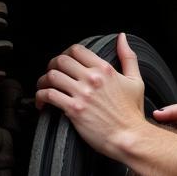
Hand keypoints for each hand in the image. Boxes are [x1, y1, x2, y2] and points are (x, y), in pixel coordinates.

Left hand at [35, 33, 145, 156]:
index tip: (63, 64)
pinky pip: (49, 95)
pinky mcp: (74, 109)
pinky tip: (43, 103)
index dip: (65, 54)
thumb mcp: (135, 80)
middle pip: (61, 61)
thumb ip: (128, 57)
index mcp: (105, 69)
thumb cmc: (132, 112)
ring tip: (44, 88)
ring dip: (43, 82)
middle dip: (52, 66)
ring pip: (52, 76)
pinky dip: (41, 97)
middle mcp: (92, 79)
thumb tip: (121, 38)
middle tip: (51, 76)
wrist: (129, 137)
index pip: (77, 50)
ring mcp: (83, 94)